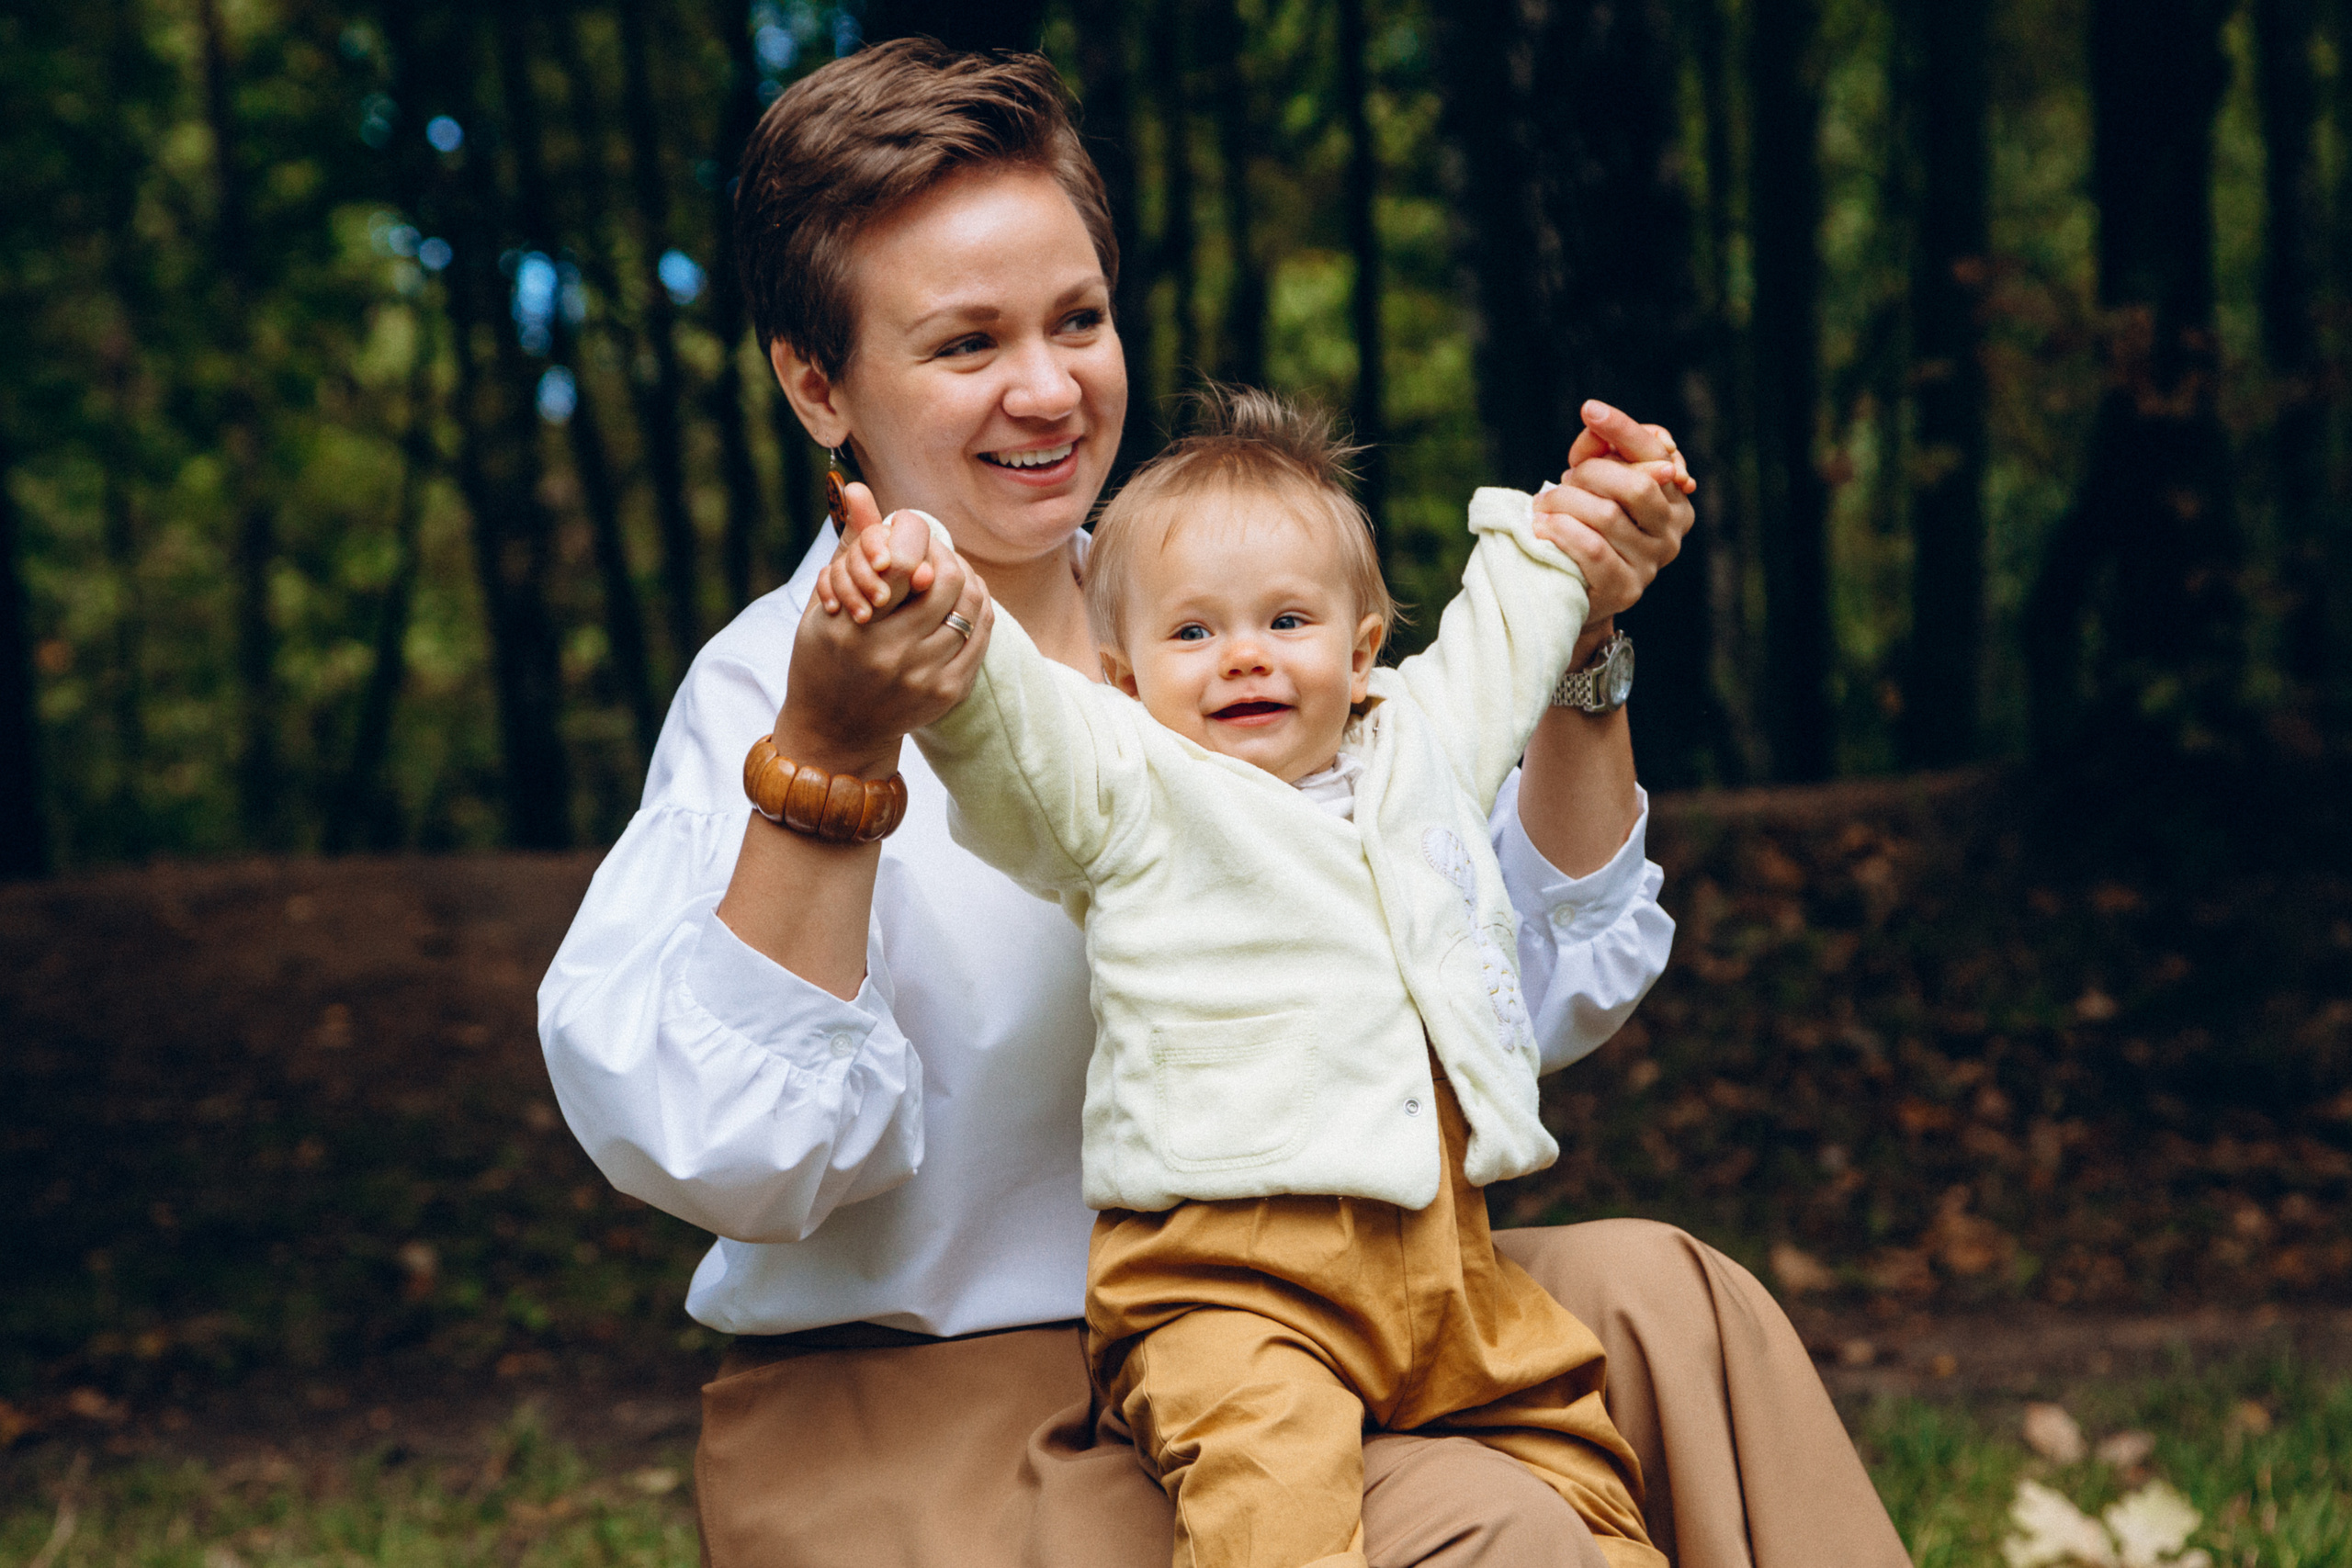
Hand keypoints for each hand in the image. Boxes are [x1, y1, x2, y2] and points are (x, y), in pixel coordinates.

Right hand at [778, 487, 993, 774]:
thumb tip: (855, 486)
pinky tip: (962, 601)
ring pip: (971, 605)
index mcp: (852, 628)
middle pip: (947, 579)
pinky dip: (977, 609)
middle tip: (935, 551)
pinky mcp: (948, 691)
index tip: (911, 536)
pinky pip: (981, 634)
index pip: (903, 562)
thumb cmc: (824, 655)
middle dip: (944, 555)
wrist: (837, 729)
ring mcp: (923, 677)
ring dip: (966, 579)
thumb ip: (849, 545)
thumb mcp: (823, 601)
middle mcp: (890, 655)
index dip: (916, 538)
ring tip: (950, 572)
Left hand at [1534, 400, 1696, 631]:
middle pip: (1636, 485)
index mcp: (1674, 496)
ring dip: (1565, 502)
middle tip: (1564, 480)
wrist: (1572, 585)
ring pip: (1607, 515)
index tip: (1590, 409)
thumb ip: (1598, 451)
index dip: (1624, 429)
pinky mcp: (1625, 588)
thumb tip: (1596, 427)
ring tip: (1544, 505)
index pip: (1656, 453)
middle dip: (1590, 473)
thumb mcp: (1593, 482)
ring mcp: (1652, 563)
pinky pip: (1592, 549)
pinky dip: (1561, 531)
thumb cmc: (1585, 523)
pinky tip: (1542, 527)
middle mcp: (1671, 530)